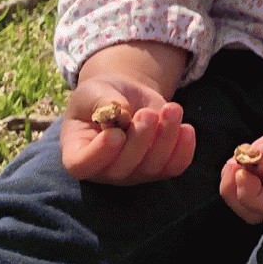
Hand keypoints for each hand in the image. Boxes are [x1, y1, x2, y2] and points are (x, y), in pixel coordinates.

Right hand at [63, 43, 193, 184]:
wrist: (126, 96)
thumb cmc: (101, 95)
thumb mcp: (94, 91)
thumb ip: (102, 102)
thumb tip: (120, 114)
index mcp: (77, 152)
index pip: (82, 166)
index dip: (99, 154)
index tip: (116, 134)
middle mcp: (103, 170)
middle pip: (121, 169)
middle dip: (139, 140)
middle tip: (146, 113)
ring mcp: (133, 172)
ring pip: (152, 167)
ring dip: (165, 137)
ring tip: (171, 109)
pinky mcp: (159, 166)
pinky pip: (175, 167)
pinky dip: (184, 149)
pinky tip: (186, 127)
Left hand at [221, 65, 262, 223]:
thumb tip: (250, 153)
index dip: (248, 193)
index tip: (244, 164)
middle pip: (256, 213)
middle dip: (234, 193)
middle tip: (234, 161)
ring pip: (254, 203)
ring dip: (235, 186)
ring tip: (238, 157)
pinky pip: (259, 187)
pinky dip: (244, 175)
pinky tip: (248, 154)